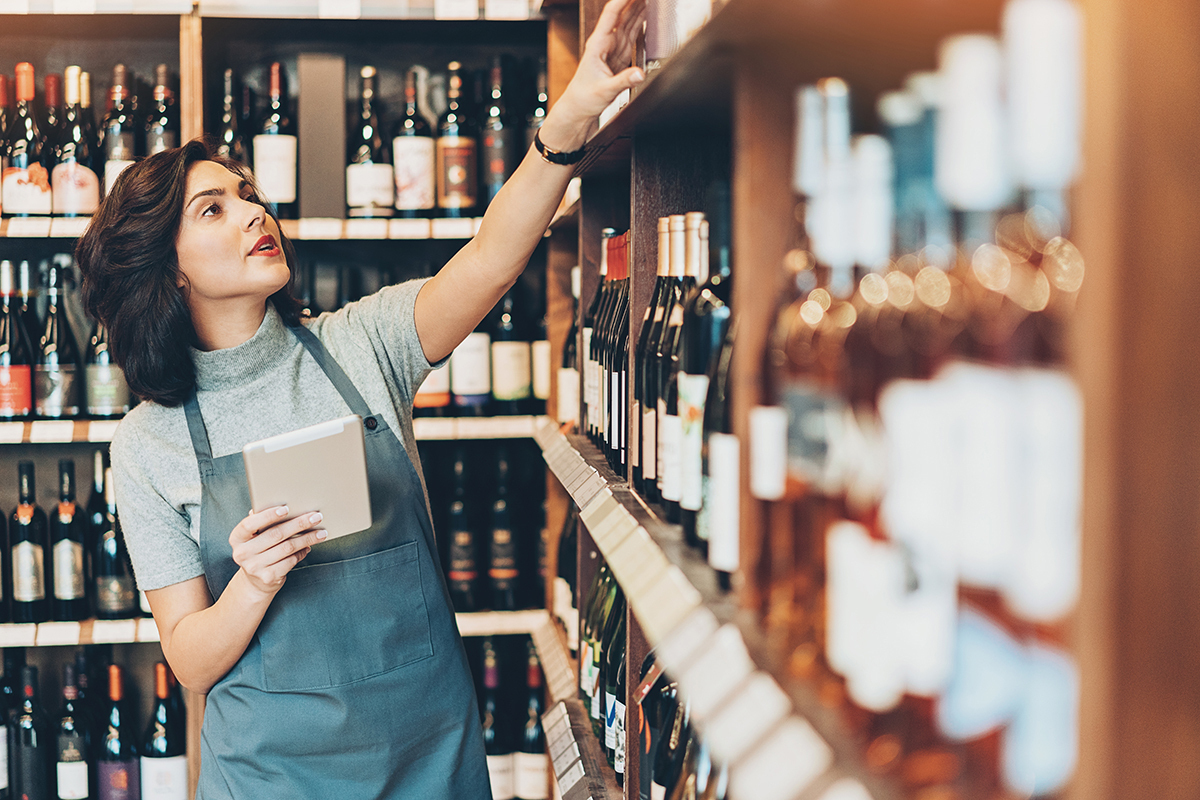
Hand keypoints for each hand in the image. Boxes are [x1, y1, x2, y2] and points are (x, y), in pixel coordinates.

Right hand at [230, 506, 327, 597]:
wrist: (256, 582)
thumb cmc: (259, 550)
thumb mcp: (255, 537)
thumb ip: (263, 522)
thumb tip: (285, 506)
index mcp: (237, 538)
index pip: (249, 524)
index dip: (268, 515)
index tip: (286, 508)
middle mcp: (242, 553)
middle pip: (275, 534)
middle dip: (299, 524)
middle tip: (316, 517)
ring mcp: (254, 567)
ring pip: (287, 548)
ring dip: (307, 539)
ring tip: (321, 533)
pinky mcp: (268, 577)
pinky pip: (290, 561)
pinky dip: (302, 553)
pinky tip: (308, 547)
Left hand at [542, 0, 647, 147]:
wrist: (579, 108)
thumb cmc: (584, 98)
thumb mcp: (605, 90)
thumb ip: (623, 81)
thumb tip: (640, 74)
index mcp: (598, 44)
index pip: (612, 15)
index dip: (623, 0)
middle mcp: (606, 42)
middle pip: (622, 13)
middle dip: (634, 0)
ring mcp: (614, 48)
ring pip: (629, 21)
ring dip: (639, 6)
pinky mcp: (620, 55)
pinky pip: (633, 33)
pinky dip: (641, 21)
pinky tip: (647, 13)